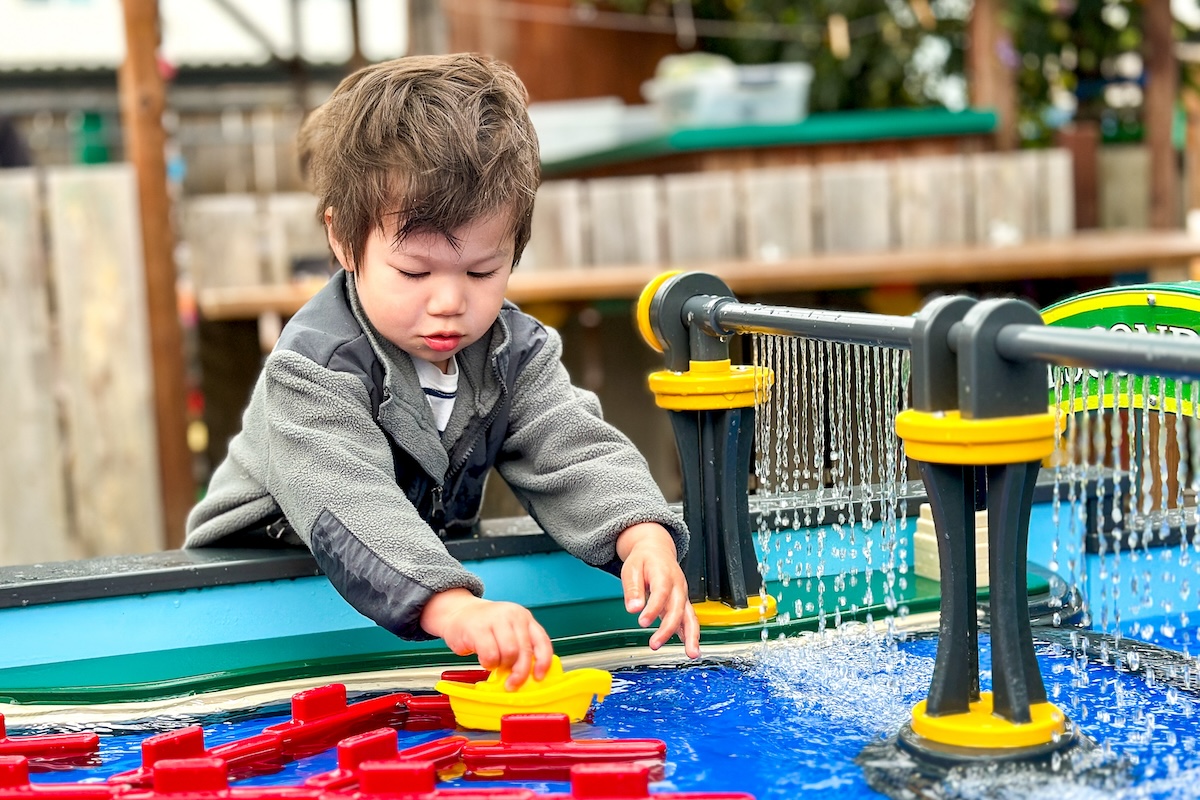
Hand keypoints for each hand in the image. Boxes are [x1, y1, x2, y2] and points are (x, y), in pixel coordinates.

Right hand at [419, 589, 554, 689]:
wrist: (457, 612)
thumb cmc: (483, 626)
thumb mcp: (507, 631)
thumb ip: (520, 647)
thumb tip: (528, 675)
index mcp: (524, 618)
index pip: (542, 641)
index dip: (543, 662)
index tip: (538, 677)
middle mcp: (513, 616)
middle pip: (525, 651)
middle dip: (519, 673)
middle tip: (512, 683)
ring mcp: (496, 619)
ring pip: (509, 654)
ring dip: (501, 665)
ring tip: (493, 662)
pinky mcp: (478, 628)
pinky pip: (490, 655)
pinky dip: (488, 663)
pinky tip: (484, 659)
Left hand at [616, 523, 700, 658]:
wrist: (657, 550)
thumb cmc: (644, 560)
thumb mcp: (631, 568)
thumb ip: (632, 589)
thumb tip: (632, 608)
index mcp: (664, 574)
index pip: (661, 593)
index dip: (653, 609)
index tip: (643, 622)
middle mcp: (678, 585)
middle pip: (677, 608)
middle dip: (668, 628)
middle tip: (654, 644)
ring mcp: (682, 595)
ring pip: (690, 616)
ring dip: (692, 635)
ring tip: (691, 653)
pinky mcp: (682, 602)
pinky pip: (690, 619)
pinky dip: (691, 633)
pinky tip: (689, 648)